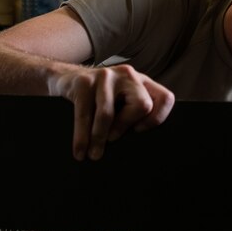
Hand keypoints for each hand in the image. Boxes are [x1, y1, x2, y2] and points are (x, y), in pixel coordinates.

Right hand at [52, 63, 175, 161]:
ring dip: (100, 139)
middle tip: (113, 141)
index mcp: (142, 82)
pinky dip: (81, 138)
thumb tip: (138, 151)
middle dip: (126, 127)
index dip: (157, 119)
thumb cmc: (99, 98)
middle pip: (141, 105)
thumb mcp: (121, 101)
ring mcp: (106, 76)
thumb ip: (133, 114)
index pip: (165, 98)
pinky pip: (84, 115)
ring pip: (108, 114)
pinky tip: (80, 151)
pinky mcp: (84, 82)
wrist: (66, 77)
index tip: (139, 132)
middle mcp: (128, 75)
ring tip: (94, 155)